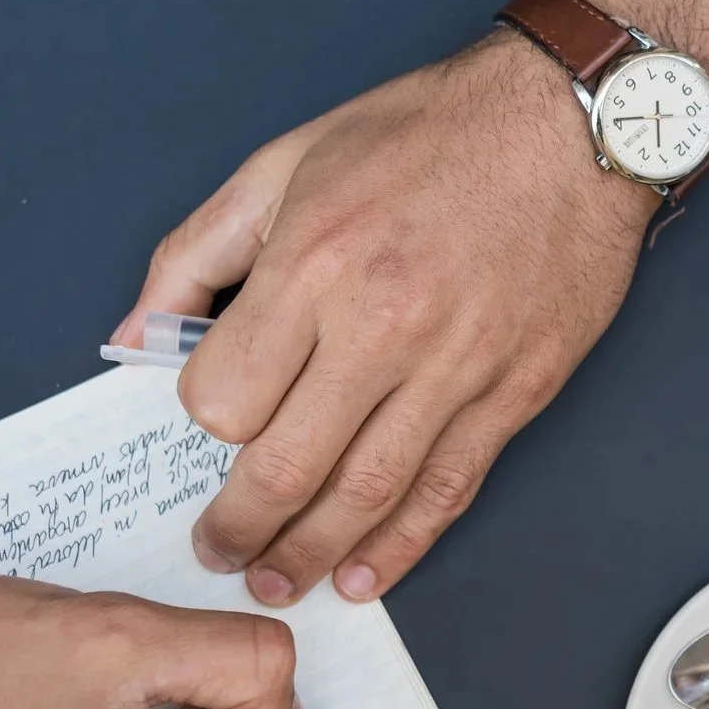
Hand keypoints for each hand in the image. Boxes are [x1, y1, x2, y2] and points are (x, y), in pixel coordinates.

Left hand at [118, 29, 656, 607]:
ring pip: (366, 491)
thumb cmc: (433, 133)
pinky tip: (368, 573)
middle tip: (219, 553)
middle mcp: (382, 325)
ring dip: (313, 552)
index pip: (226, 394)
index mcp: (315, 263)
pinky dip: (405, 542)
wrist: (572, 128)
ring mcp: (454, 368)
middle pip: (286, 464)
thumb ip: (198, 249)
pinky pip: (448, 487)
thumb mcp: (286, 160)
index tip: (216, 419)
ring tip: (279, 580)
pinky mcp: (513, 393)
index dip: (207, 420)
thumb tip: (136, 331)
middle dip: (240, 526)